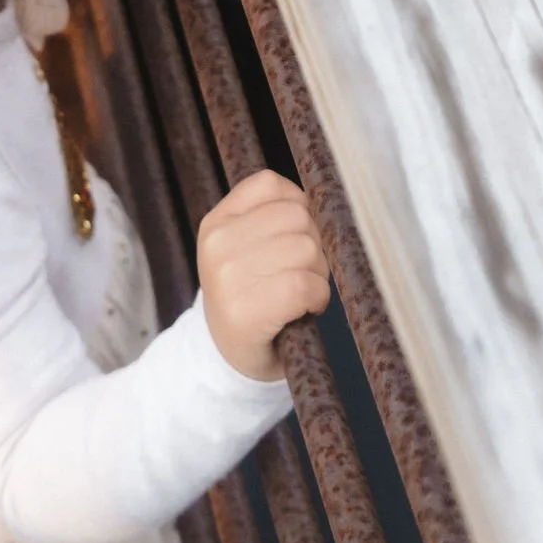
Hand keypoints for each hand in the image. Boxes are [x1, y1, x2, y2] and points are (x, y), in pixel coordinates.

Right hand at [197, 170, 329, 380]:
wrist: (226, 358)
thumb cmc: (248, 295)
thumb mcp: (244, 247)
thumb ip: (272, 217)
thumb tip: (326, 202)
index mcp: (216, 222)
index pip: (271, 184)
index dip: (299, 207)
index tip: (295, 236)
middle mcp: (218, 244)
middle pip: (298, 216)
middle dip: (314, 243)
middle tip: (302, 271)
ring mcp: (228, 277)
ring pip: (307, 248)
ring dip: (318, 273)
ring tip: (301, 291)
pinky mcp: (247, 311)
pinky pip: (305, 285)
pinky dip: (317, 297)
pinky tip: (305, 308)